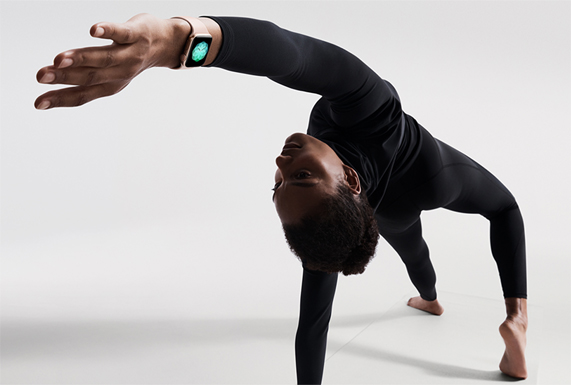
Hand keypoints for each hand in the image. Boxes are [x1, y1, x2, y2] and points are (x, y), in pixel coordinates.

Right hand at [34, 13, 188, 108]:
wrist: (167, 43)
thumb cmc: (131, 56)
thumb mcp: (111, 71)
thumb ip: (87, 74)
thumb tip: (55, 76)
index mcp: (112, 85)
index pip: (83, 95)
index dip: (61, 100)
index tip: (38, 103)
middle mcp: (121, 73)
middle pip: (90, 77)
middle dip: (64, 78)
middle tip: (40, 76)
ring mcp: (130, 54)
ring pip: (104, 58)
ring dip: (81, 59)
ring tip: (59, 59)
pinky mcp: (136, 34)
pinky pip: (121, 33)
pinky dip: (108, 32)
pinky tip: (93, 30)